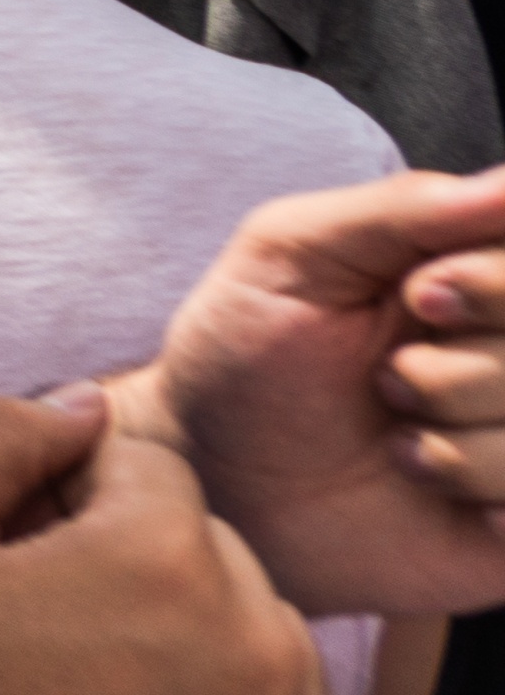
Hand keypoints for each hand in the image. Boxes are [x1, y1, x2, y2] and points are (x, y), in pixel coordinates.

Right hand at [0, 386, 324, 694]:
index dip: (74, 500)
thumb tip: (86, 406)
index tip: (26, 561)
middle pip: (215, 548)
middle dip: (143, 567)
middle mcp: (254, 634)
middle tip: (59, 635)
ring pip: (269, 632)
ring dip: (207, 642)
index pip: (148, 469)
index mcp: (160, 552)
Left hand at [146, 163, 504, 614]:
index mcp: (467, 270)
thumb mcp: (290, 254)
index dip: (490, 280)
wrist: (218, 481)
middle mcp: (500, 347)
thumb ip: (398, 209)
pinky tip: (426, 484)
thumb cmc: (244, 355)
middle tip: (389, 376)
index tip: (420, 294)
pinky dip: (477, 485)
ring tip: (394, 435)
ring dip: (458, 434)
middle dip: (464, 366)